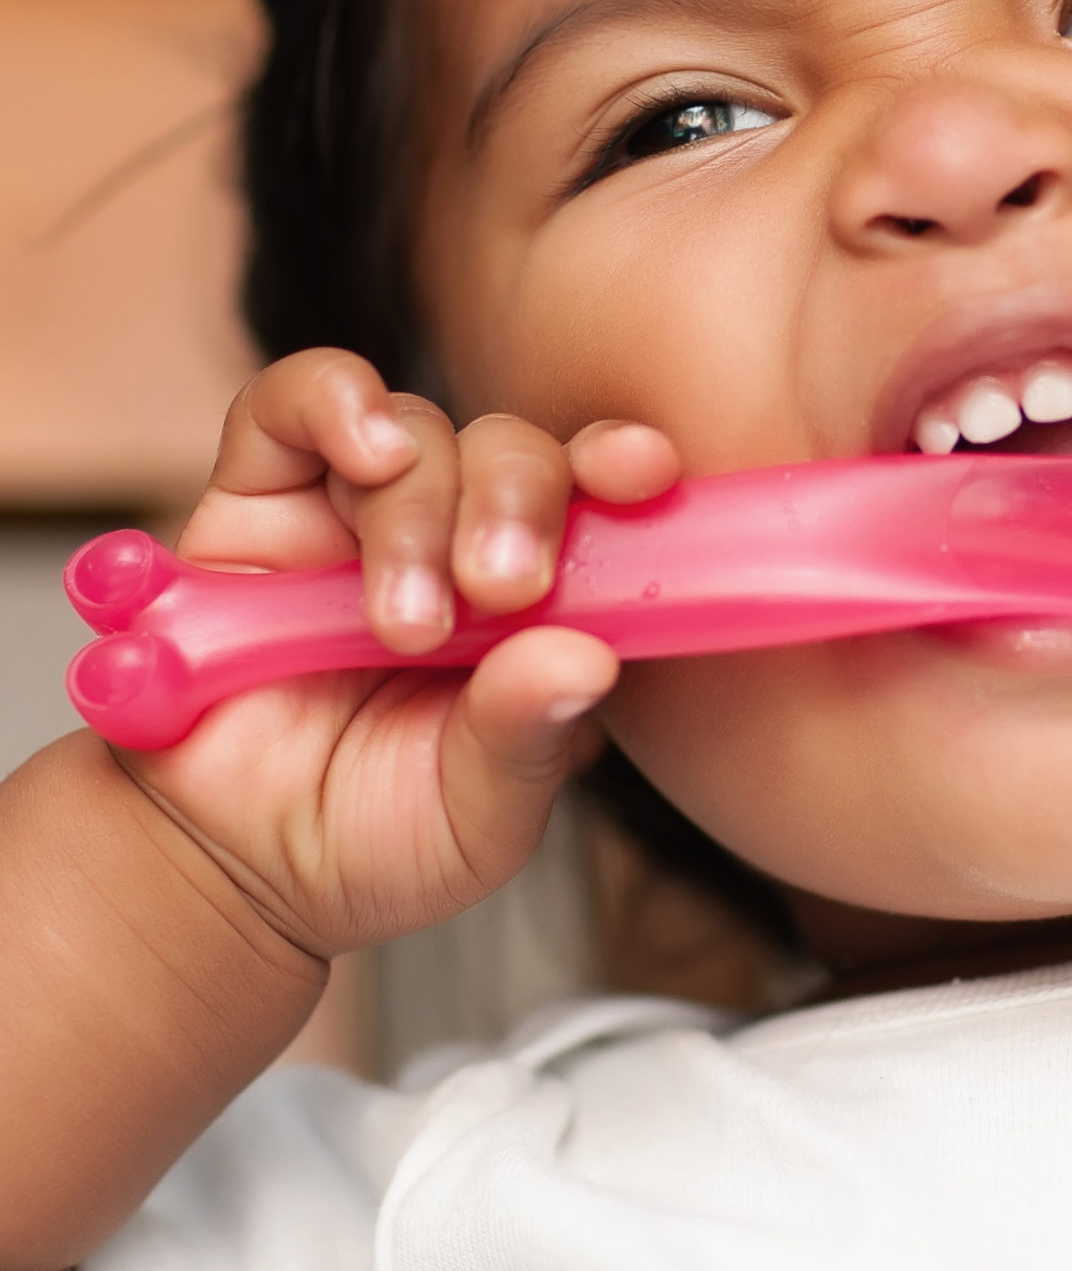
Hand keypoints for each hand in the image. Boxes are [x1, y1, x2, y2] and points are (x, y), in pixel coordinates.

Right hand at [114, 351, 678, 958]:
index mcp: (540, 602)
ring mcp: (359, 510)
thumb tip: (590, 662)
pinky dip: (339, 404)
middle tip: (501, 590)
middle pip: (512, 453)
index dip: (623, 469)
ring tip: (403, 624)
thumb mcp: (476, 817)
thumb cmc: (375, 839)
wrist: (232, 869)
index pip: (598, 504)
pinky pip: (299, 401)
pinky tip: (366, 447)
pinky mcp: (259, 497)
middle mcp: (459, 537)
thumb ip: (527, 738)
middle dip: (516, 504)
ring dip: (420, 514)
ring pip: (420, 433)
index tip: (640, 472)